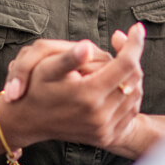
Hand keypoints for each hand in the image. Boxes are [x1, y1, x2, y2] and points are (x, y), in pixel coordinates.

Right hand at [0, 23, 145, 150]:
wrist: (28, 121)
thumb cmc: (36, 89)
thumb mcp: (45, 68)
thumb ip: (69, 57)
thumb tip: (87, 48)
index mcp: (88, 95)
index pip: (126, 64)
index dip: (134, 43)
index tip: (137, 28)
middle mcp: (100, 115)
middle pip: (134, 78)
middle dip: (132, 57)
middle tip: (121, 43)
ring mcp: (104, 129)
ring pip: (135, 94)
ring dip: (131, 75)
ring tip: (117, 62)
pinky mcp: (106, 136)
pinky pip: (130, 111)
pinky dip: (129, 93)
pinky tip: (117, 82)